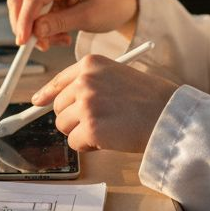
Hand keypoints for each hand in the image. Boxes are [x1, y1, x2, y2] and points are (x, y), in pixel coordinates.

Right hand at [6, 0, 137, 50]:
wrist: (121, 4)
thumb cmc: (110, 4)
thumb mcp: (87, 17)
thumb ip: (60, 23)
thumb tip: (35, 30)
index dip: (24, 21)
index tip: (24, 41)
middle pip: (20, 1)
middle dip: (25, 26)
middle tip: (40, 45)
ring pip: (25, 11)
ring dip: (36, 31)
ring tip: (60, 40)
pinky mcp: (48, 0)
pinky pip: (35, 17)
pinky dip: (42, 31)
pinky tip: (60, 36)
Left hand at [30, 54, 179, 152]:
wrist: (171, 115)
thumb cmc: (151, 99)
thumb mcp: (118, 76)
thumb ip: (91, 83)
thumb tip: (61, 100)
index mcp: (91, 64)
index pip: (58, 80)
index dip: (47, 94)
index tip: (38, 102)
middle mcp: (85, 81)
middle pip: (59, 107)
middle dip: (74, 118)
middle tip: (99, 122)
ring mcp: (86, 104)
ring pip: (64, 126)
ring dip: (81, 133)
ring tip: (108, 128)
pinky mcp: (90, 128)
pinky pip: (74, 143)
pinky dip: (88, 146)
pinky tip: (109, 139)